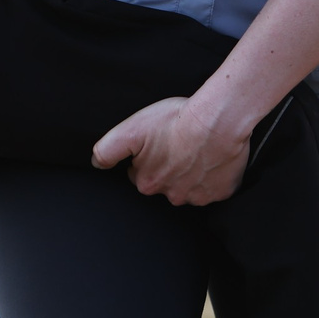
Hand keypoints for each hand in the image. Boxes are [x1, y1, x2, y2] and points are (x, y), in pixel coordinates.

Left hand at [92, 94, 251, 205]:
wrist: (218, 121)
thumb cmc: (176, 121)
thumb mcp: (132, 128)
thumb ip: (108, 149)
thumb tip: (97, 164)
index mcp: (148, 182)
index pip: (139, 174)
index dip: (146, 157)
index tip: (156, 143)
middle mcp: (172, 195)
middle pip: (164, 183)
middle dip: (167, 168)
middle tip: (177, 145)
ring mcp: (198, 196)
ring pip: (189, 187)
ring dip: (190, 174)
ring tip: (197, 150)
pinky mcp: (221, 193)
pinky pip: (213, 188)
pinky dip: (212, 177)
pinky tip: (212, 158)